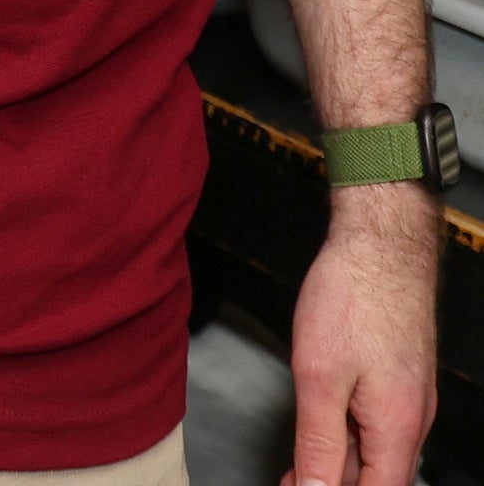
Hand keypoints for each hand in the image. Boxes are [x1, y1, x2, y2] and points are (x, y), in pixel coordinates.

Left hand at [283, 186, 440, 485]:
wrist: (382, 240)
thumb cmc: (353, 297)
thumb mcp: (319, 377)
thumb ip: (318, 444)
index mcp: (397, 428)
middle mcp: (413, 419)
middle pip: (378, 477)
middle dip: (335, 484)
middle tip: (289, 479)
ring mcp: (411, 397)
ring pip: (378, 452)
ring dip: (340, 464)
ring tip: (296, 466)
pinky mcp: (402, 377)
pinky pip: (379, 424)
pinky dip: (350, 436)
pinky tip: (323, 427)